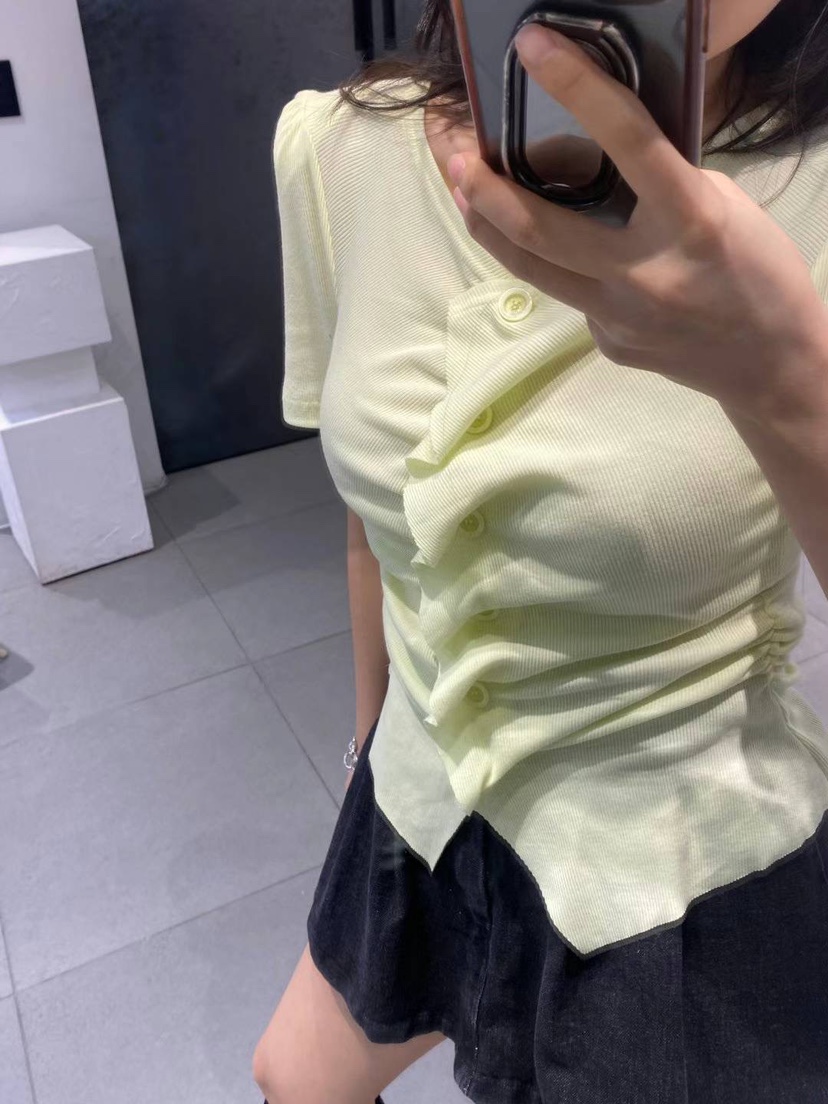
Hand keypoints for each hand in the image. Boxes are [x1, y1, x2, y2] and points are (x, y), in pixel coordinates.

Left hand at [448, 23, 827, 424]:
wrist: (769, 366)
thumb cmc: (758, 272)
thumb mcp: (721, 206)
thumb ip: (659, 182)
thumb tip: (596, 154)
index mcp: (689, 220)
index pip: (627, 140)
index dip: (577, 85)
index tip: (532, 47)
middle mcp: (644, 271)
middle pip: (538, 228)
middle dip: (481, 185)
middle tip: (448, 146)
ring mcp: (618, 315)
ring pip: (528, 266)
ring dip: (486, 222)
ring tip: (461, 184)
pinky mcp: (605, 341)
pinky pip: (565, 292)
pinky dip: (551, 261)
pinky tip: (553, 244)